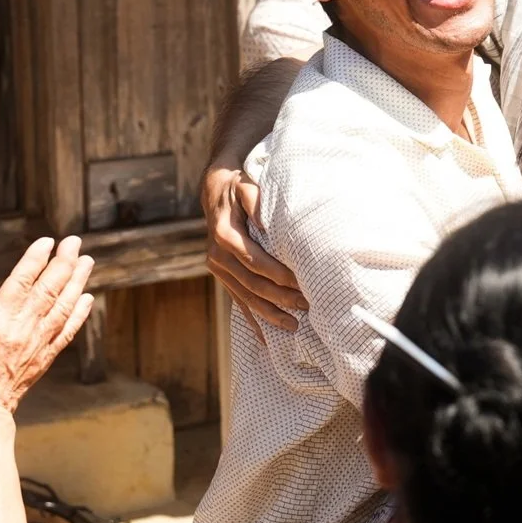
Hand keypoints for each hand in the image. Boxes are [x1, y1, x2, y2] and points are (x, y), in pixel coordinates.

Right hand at [0, 237, 94, 417]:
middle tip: (75, 242)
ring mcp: (39, 342)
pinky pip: (68, 330)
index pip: (22, 281)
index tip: (48, 241)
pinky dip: (79, 312)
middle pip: (49, 289)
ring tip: (87, 262)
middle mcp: (24, 328)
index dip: (36, 259)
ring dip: (77, 281)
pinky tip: (86, 298)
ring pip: (64, 306)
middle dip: (64, 262)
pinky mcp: (46, 355)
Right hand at [203, 160, 305, 340]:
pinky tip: (265, 338)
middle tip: (306, 306)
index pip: (255, 261)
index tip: (300, 282)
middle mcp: (218, 256)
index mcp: (224, 235)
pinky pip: (238, 301)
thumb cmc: (237, 186)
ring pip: (245, 297)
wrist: (215, 191)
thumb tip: (264, 218)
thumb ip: (254, 199)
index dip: (278, 274)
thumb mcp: (244, 185)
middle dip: (280, 298)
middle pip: (252, 284)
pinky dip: (252, 319)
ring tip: (293, 326)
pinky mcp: (223, 276)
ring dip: (269, 314)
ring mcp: (219, 269)